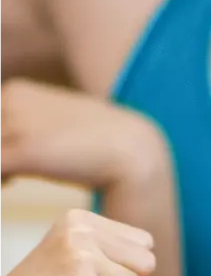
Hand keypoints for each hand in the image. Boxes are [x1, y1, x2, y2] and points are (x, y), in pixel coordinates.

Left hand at [0, 78, 167, 192]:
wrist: (132, 152)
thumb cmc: (99, 141)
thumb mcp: (56, 123)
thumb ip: (28, 126)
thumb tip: (13, 151)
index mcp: (15, 90)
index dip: (0, 139)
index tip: (8, 156)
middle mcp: (10, 101)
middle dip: (0, 154)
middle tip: (8, 173)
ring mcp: (15, 126)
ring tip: (9, 180)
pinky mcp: (23, 153)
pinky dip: (0, 180)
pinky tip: (11, 185)